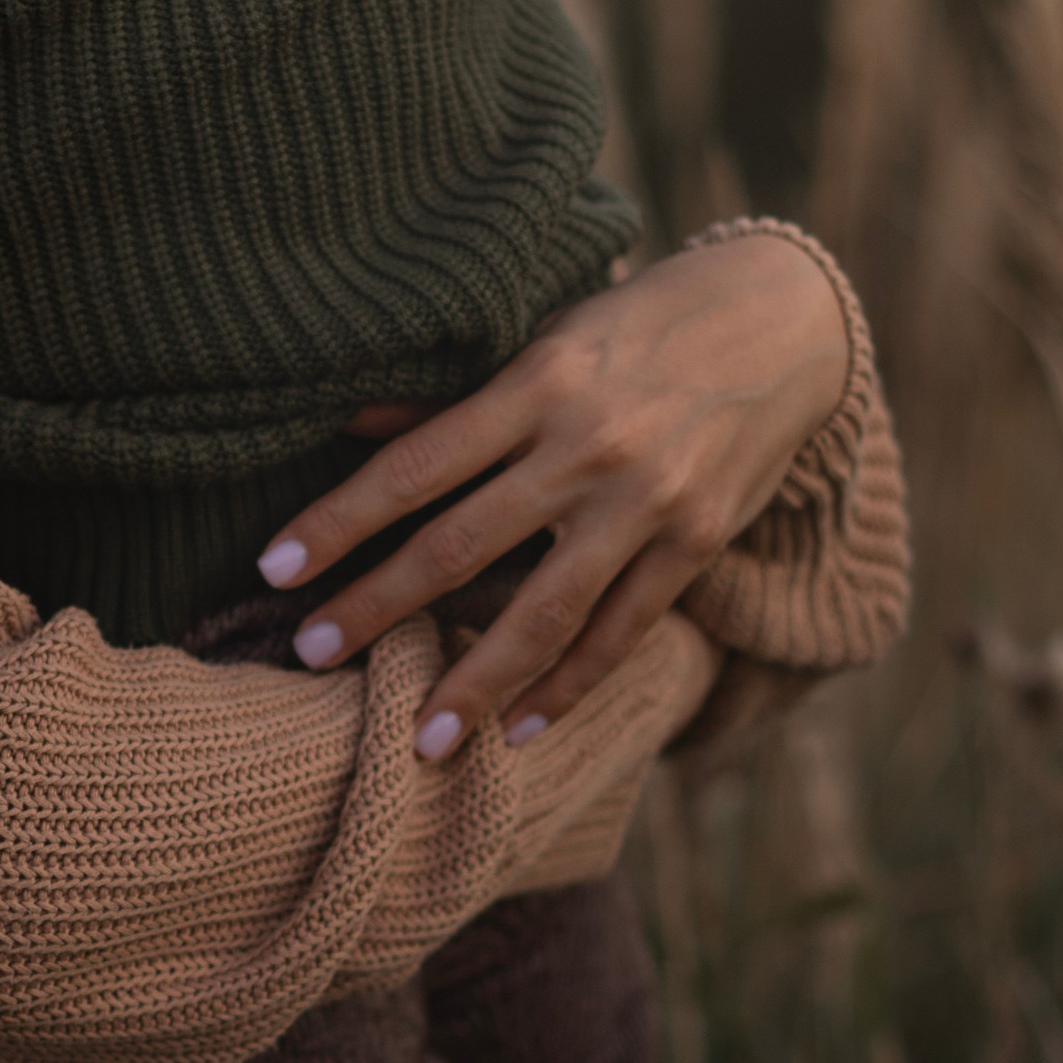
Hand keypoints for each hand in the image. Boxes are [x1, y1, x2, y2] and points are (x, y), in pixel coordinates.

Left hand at [255, 231, 850, 755]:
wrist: (787, 322)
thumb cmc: (641, 325)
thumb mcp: (546, 337)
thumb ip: (455, 396)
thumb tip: (348, 422)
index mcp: (537, 382)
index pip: (415, 465)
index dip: (340, 519)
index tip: (274, 567)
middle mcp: (588, 445)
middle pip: (461, 545)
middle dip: (378, 607)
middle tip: (309, 656)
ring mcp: (646, 502)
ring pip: (544, 611)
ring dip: (475, 683)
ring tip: (419, 740)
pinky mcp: (695, 543)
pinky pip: (620, 632)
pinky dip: (568, 687)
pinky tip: (520, 731)